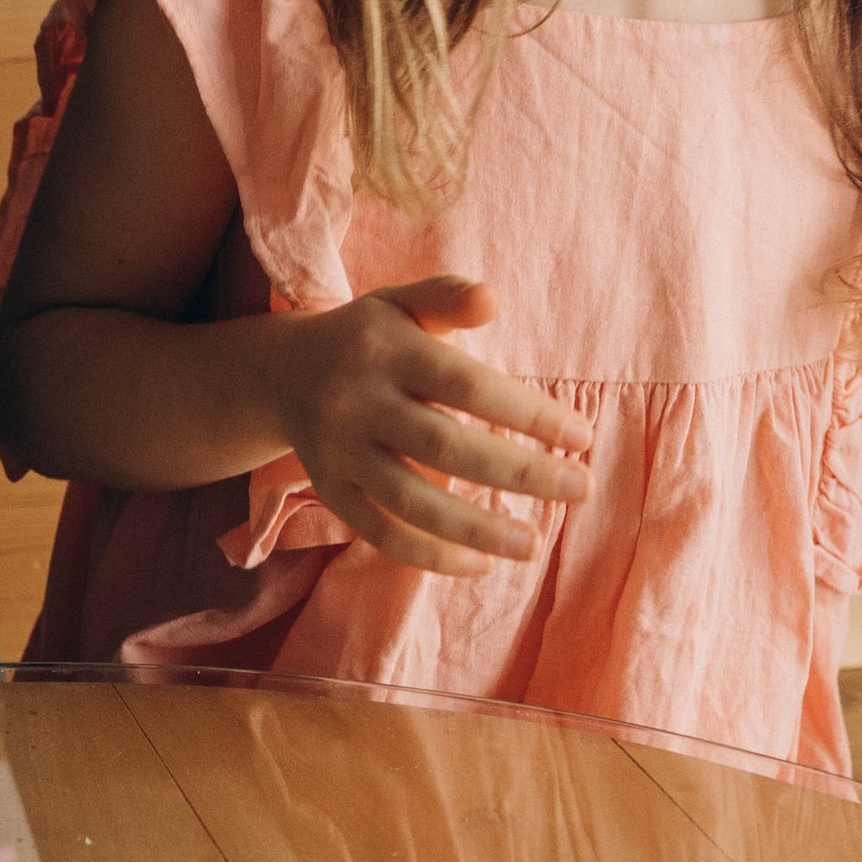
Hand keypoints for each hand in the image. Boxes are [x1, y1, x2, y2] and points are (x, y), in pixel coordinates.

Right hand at [272, 275, 592, 577]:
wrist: (279, 371)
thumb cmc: (366, 337)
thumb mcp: (400, 303)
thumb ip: (447, 297)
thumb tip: (493, 298)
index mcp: (383, 348)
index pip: (465, 384)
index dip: (526, 414)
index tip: (582, 438)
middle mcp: (356, 400)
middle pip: (444, 446)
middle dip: (519, 473)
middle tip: (581, 488)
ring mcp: (339, 450)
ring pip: (411, 500)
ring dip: (478, 529)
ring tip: (534, 544)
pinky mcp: (329, 490)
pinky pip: (380, 533)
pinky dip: (430, 557)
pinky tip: (480, 565)